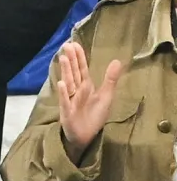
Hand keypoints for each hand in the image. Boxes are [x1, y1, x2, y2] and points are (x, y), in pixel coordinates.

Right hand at [58, 42, 122, 161]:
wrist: (86, 136)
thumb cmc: (94, 116)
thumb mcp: (106, 96)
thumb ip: (110, 79)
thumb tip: (117, 61)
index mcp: (85, 86)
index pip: (82, 69)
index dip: (79, 57)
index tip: (74, 44)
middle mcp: (76, 91)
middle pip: (74, 73)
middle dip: (71, 60)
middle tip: (66, 45)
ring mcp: (70, 100)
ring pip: (69, 83)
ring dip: (66, 71)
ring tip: (64, 58)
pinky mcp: (67, 112)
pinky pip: (65, 101)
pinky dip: (63, 93)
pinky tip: (62, 84)